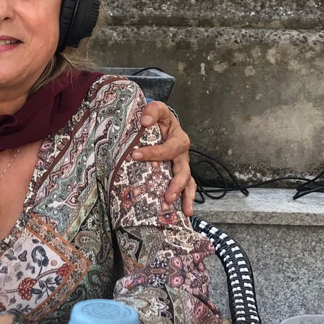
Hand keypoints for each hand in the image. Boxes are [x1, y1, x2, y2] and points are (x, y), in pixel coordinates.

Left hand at [135, 100, 195, 216]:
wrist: (162, 124)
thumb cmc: (158, 119)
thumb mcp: (156, 110)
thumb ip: (152, 111)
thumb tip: (145, 121)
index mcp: (179, 139)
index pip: (168, 149)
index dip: (153, 153)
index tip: (135, 155)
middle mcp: (182, 155)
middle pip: (183, 171)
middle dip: (176, 185)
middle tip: (167, 197)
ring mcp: (182, 166)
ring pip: (188, 183)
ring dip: (185, 197)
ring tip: (184, 211)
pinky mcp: (178, 174)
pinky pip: (186, 188)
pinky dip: (186, 200)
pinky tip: (184, 213)